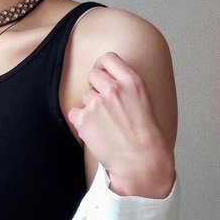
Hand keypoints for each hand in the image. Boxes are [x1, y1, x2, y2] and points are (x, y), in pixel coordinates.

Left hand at [68, 52, 175, 197]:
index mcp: (132, 82)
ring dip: (91, 108)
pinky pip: (75, 113)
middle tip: (105, 105)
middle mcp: (114, 89)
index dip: (102, 66)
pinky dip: (82, 122)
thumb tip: (105, 75)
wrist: (141, 162)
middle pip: (92, 74)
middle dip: (95, 87)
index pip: (108, 58)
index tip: (102, 75)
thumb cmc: (145, 135)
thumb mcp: (143, 100)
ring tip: (107, 124)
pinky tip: (97, 132)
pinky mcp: (84, 119)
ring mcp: (98, 103)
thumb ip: (125, 85)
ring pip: (85, 96)